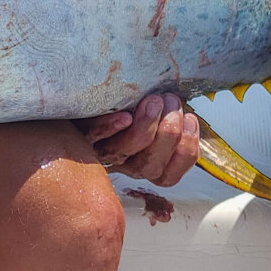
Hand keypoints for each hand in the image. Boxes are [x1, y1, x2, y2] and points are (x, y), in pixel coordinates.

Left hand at [76, 90, 201, 187]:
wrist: (77, 94)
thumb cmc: (124, 101)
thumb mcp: (152, 111)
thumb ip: (170, 115)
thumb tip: (192, 111)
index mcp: (143, 161)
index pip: (167, 176)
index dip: (185, 154)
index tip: (191, 120)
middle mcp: (123, 162)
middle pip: (149, 166)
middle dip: (168, 134)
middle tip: (171, 102)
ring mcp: (99, 151)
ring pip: (124, 153)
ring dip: (145, 127)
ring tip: (154, 100)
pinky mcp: (77, 135)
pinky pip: (93, 135)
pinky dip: (109, 127)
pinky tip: (124, 116)